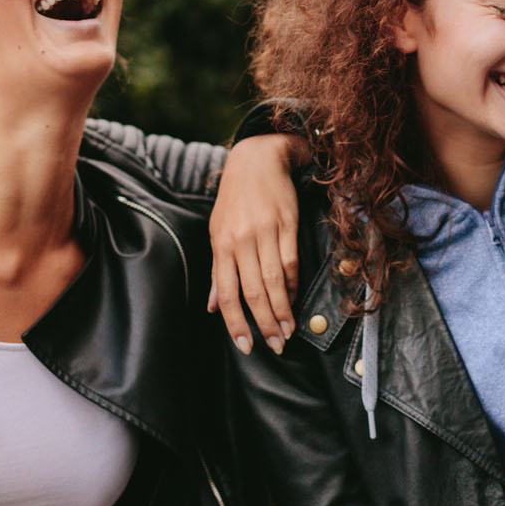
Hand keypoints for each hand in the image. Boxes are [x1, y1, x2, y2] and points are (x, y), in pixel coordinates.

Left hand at [209, 133, 305, 353]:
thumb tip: (212, 307)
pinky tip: (293, 299)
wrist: (257, 159)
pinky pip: (291, 262)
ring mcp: (265, 232)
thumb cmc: (236, 199)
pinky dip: (293, 285)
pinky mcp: (287, 224)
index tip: (246, 346)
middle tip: (276, 346)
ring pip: (275, 281)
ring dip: (283, 310)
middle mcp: (241, 240)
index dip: (235, 322)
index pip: (226, 292)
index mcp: (221, 245)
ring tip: (288, 331)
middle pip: (253, 292)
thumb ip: (217, 271)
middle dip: (265, 323)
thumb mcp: (219, 232)